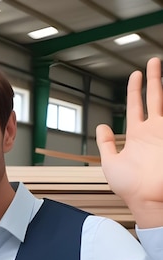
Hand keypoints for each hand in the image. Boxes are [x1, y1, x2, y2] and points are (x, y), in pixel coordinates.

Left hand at [96, 57, 162, 227]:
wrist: (147, 199)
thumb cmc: (130, 186)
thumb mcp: (110, 163)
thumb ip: (106, 144)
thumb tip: (102, 127)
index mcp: (137, 135)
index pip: (136, 106)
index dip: (135, 89)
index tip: (136, 74)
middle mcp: (152, 130)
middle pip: (154, 97)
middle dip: (153, 78)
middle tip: (153, 61)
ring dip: (161, 83)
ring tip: (158, 62)